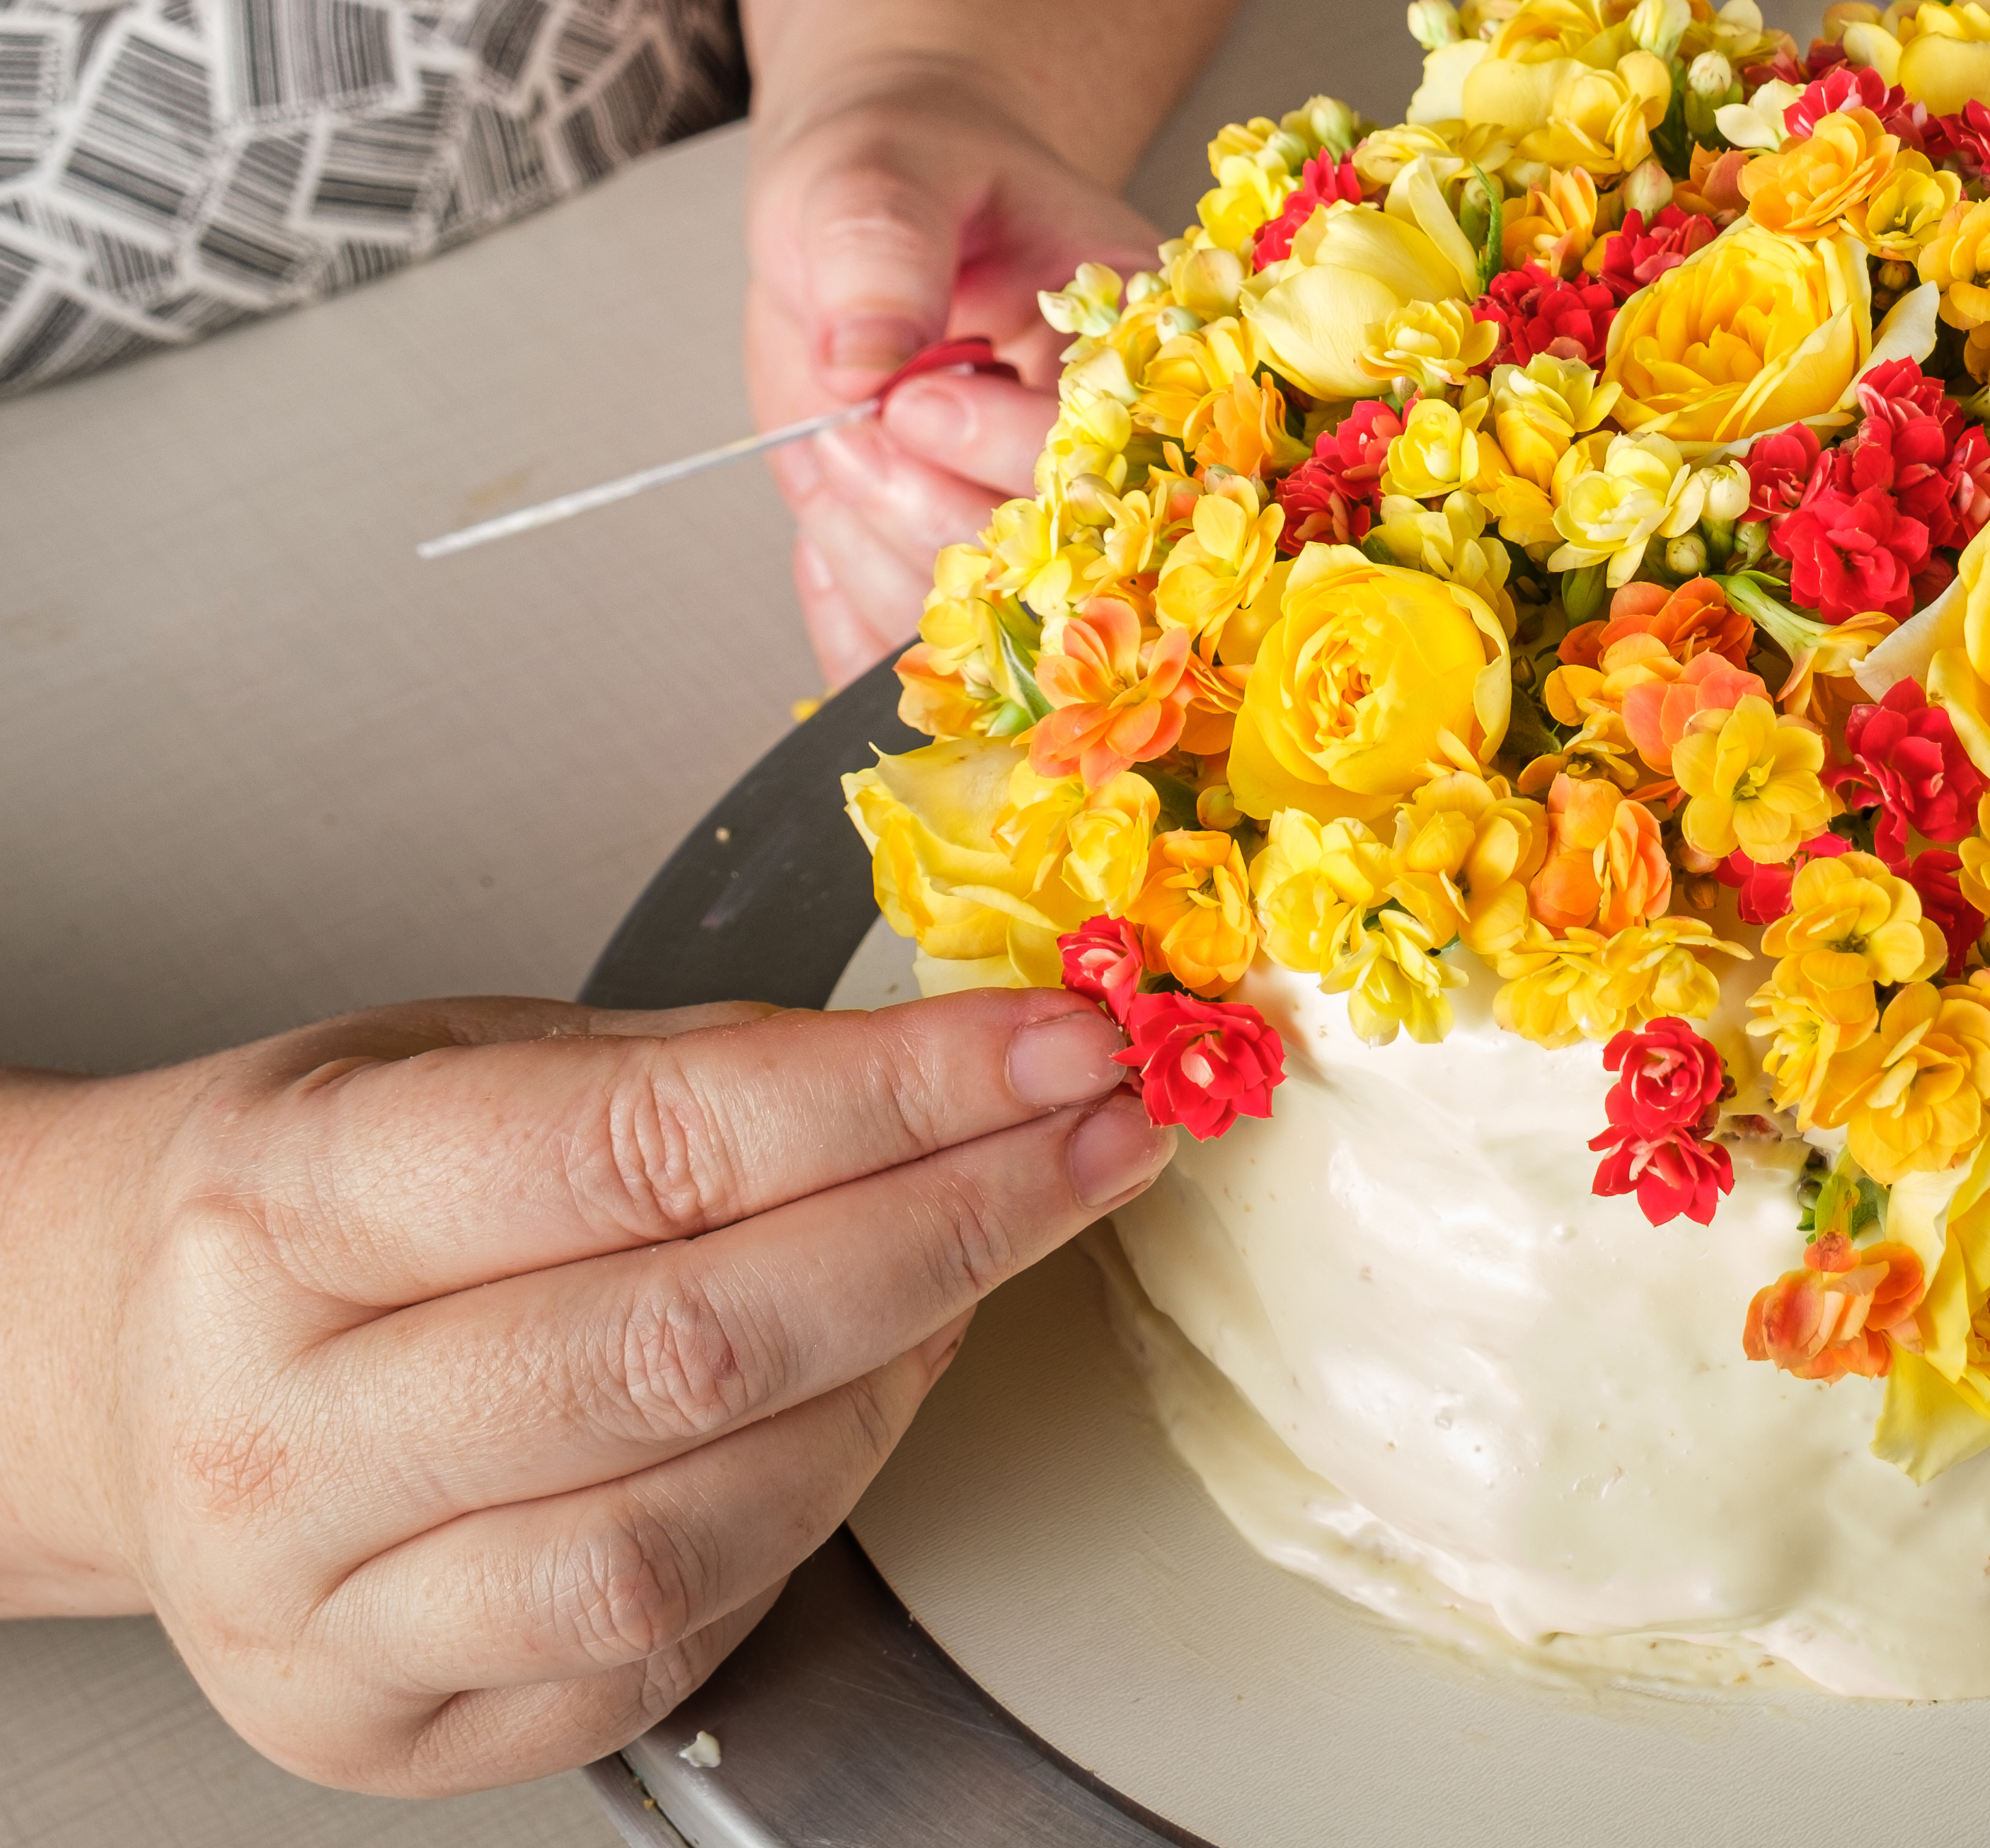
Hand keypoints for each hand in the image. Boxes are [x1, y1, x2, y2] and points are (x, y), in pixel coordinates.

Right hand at [0, 989, 1171, 1792]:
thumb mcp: (458, 1064)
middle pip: (695, 1344)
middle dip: (952, 1231)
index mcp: (283, 1204)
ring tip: (977, 1271)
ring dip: (898, 1385)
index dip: (892, 1099)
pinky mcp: (398, 1723)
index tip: (1055, 1049)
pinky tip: (861, 1400)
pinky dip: (812, 1508)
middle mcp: (278, 1423)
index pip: (647, 1149)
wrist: (113, 1370)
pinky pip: (669, 1631)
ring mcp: (323, 1605)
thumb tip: (954, 1066)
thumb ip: (696, 1075)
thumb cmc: (312, 1203)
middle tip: (1096, 1145)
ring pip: (696, 1520)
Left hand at [746, 62, 1162, 686]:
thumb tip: (862, 358)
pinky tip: (829, 534)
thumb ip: (883, 245)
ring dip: (873, 558)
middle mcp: (1114, 469)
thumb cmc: (900, 171)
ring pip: (979, 636)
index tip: (908, 392)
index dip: (1008, 443)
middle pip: (1055, 570)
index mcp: (1142, 357)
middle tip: (852, 428)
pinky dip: (849, 622)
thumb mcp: (881, 171)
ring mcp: (1043, 544)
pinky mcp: (965, 588)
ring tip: (832, 447)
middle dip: (928, 512)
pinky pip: (916, 668)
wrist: (877, 210)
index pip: (1114, 447)